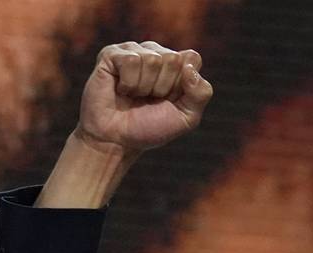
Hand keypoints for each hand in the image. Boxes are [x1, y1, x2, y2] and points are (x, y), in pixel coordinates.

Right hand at [76, 41, 212, 154]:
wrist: (117, 140)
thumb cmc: (151, 127)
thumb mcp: (187, 118)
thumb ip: (201, 94)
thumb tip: (190, 68)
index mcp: (177, 65)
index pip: (193, 58)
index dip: (183, 84)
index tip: (171, 98)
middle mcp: (156, 53)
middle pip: (173, 58)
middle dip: (163, 86)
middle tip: (149, 99)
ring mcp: (133, 51)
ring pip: (152, 60)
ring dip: (144, 87)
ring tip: (134, 96)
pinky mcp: (111, 54)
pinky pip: (132, 61)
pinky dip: (129, 83)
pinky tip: (121, 90)